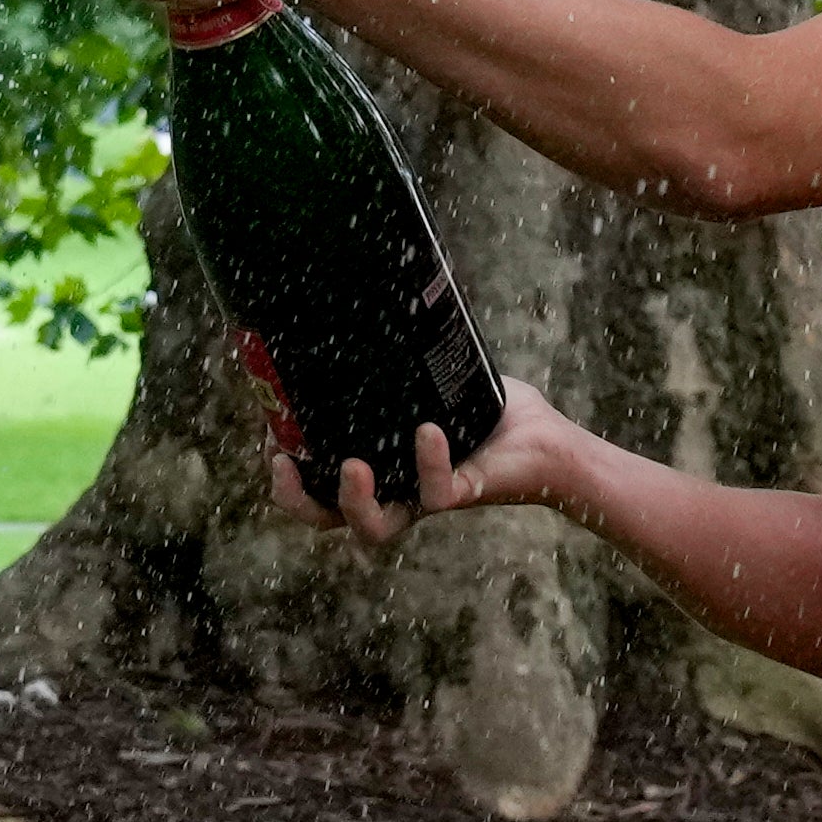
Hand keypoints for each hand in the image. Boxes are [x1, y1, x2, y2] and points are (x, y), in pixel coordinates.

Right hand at [268, 376, 583, 548]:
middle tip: (282, 461)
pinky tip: (428, 429)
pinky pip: (438, 492)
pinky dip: (429, 461)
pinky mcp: (466, 494)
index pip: (317, 488)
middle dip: (296, 501)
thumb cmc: (494, 415)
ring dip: (353, 504)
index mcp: (381, 472)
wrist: (551, 443)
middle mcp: (396, 493)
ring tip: (351, 466)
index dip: (286, 477)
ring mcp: (427, 499)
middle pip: (328, 520)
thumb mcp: (435, 380)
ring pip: (376, 529)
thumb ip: (405, 355)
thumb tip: (372, 292)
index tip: (270, 440)